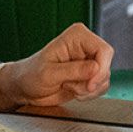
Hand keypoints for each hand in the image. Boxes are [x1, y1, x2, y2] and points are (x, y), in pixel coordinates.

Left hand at [0, 22, 114, 108]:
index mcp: (77, 36)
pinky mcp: (89, 76)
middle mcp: (85, 47)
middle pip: (106, 65)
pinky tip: (74, 91)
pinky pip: (101, 87)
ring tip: (68, 86)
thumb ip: (73, 71)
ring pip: (105, 78)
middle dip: (92, 82)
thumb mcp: (49, 73)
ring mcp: (88, 61)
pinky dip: (90, 94)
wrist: (25, 88)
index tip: (90, 84)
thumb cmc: (31, 75)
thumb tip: (95, 68)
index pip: (103, 49)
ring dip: (89, 90)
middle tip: (74, 88)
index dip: (101, 68)